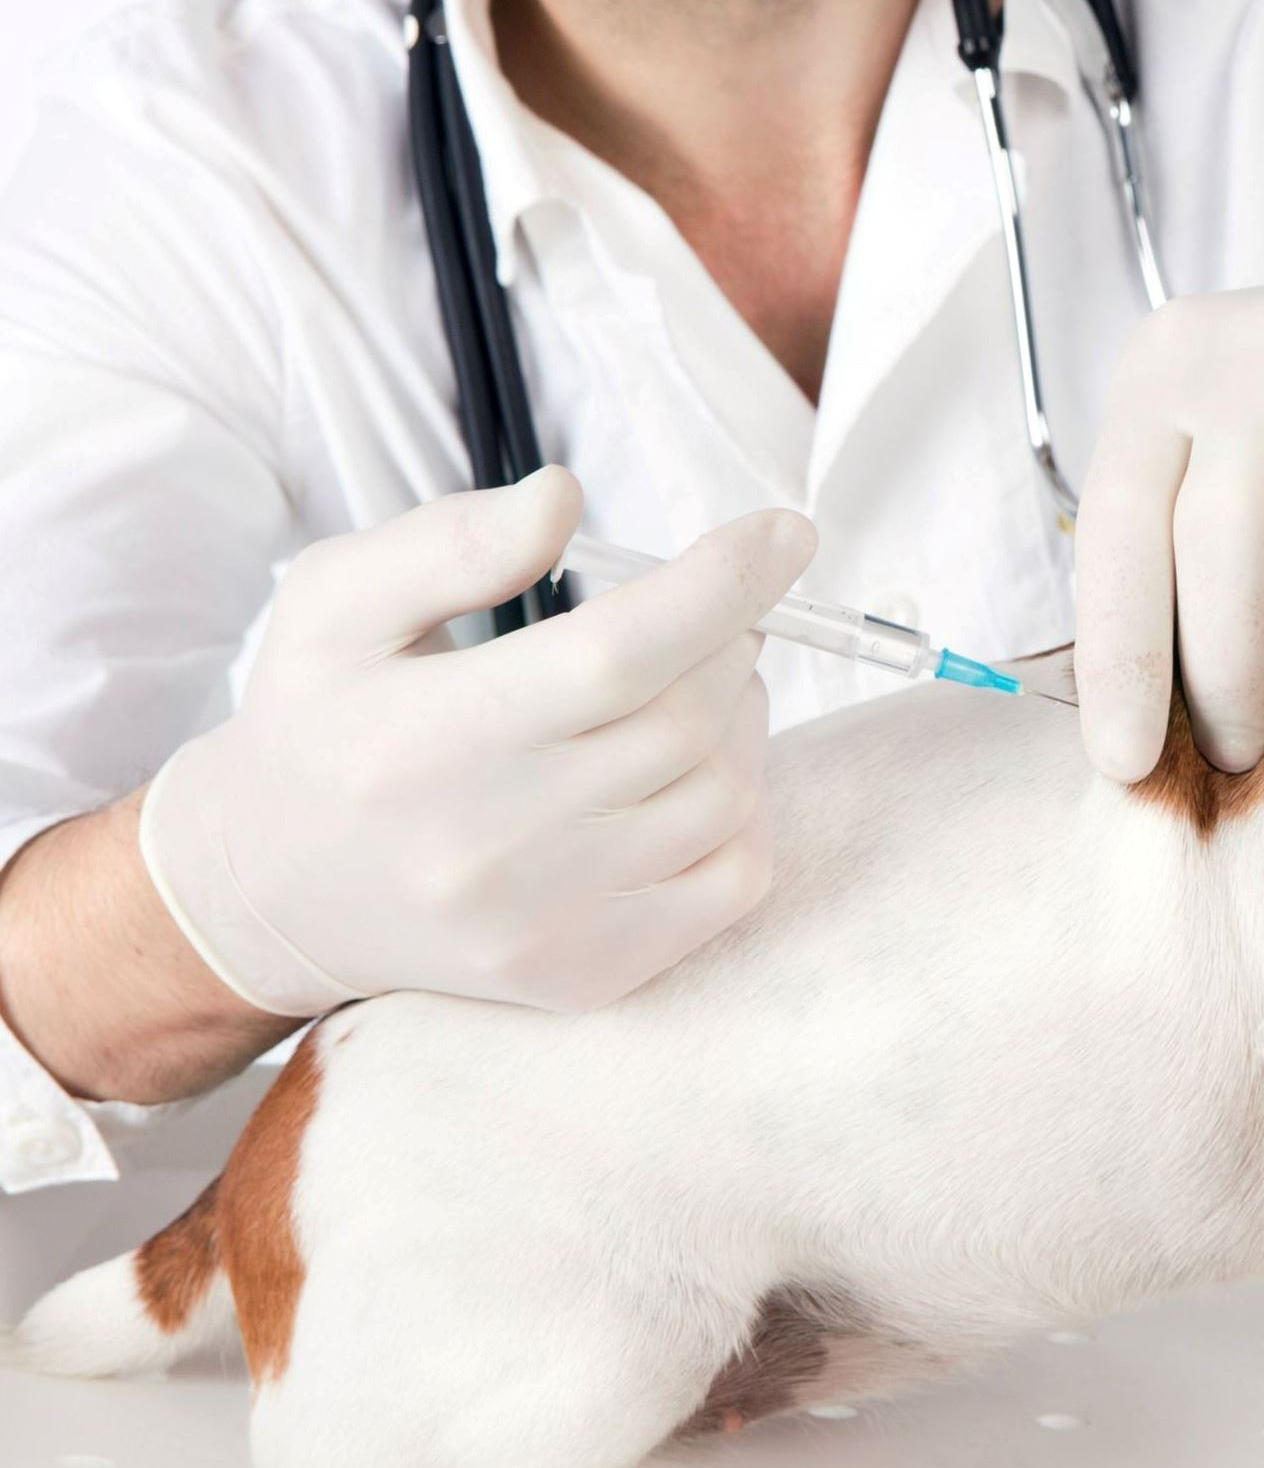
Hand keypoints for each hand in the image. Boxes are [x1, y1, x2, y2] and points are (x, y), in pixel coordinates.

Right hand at [138, 469, 812, 1016]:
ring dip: (741, 718)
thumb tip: (562, 496)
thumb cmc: (323, 722)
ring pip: (722, 796)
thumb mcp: (337, 601)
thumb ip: (449, 542)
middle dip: (731, 640)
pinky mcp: (586, 971)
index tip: (784, 533)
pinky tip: (702, 767)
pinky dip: (746, 808)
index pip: (621, 652)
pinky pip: (733, 881)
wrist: (274, 888)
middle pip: (686, 720)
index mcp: (431, 736)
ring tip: (700, 682)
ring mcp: (548, 920)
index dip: (722, 583)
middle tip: (714, 611)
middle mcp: (492, 843)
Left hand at [1073, 270, 1263, 780]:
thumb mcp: (1220, 479)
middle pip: (1219, 526)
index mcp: (1166, 369)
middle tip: (1238, 754)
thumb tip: (1136, 729)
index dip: (1120, 652)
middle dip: (1225, 666)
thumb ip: (1172, 566)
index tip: (1125, 764)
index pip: (1121, 520)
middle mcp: (1253, 340)